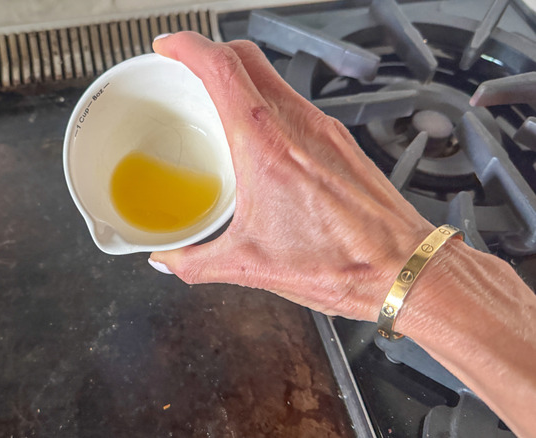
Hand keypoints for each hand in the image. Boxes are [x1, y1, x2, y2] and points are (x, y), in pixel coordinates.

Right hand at [149, 32, 433, 321]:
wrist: (402, 268)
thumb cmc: (342, 262)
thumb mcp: (249, 265)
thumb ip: (195, 262)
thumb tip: (168, 260)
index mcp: (266, 145)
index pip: (221, 67)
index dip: (187, 46)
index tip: (167, 46)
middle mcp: (297, 125)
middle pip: (247, 56)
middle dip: (209, 50)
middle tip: (185, 65)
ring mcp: (322, 128)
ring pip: (273, 75)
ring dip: (240, 74)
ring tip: (216, 98)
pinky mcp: (338, 140)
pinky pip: (293, 101)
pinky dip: (265, 100)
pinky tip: (258, 134)